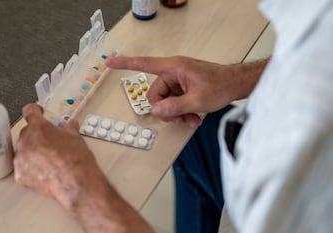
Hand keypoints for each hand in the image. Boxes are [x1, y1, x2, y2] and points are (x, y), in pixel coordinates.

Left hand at [14, 104, 100, 209]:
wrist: (76, 182)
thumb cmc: (76, 160)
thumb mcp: (76, 137)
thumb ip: (69, 128)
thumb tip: (71, 125)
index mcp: (38, 127)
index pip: (29, 111)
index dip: (34, 110)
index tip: (36, 112)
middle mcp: (26, 140)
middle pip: (27, 133)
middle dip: (37, 136)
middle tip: (49, 143)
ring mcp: (21, 158)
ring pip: (23, 150)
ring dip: (32, 152)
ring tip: (48, 160)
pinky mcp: (20, 174)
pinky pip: (22, 167)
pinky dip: (30, 167)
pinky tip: (43, 170)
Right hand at [106, 56, 236, 126]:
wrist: (237, 84)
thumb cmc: (221, 85)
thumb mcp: (197, 100)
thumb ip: (174, 106)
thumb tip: (156, 111)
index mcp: (173, 68)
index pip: (144, 64)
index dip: (124, 64)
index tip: (108, 63)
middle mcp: (173, 72)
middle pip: (155, 94)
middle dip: (166, 110)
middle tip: (180, 119)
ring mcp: (178, 81)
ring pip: (165, 101)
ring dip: (176, 113)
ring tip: (191, 120)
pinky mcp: (183, 87)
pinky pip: (174, 101)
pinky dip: (181, 111)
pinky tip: (193, 118)